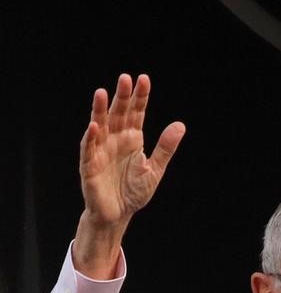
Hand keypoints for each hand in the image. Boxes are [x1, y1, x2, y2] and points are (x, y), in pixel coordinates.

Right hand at [79, 73, 184, 227]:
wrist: (118, 214)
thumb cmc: (134, 192)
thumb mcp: (155, 169)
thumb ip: (165, 148)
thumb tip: (180, 125)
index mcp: (132, 139)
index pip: (136, 113)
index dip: (140, 97)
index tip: (144, 79)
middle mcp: (115, 140)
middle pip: (118, 114)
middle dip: (121, 97)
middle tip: (125, 78)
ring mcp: (101, 150)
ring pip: (100, 125)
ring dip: (100, 110)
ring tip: (102, 93)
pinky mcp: (90, 165)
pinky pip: (89, 149)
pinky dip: (91, 138)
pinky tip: (94, 126)